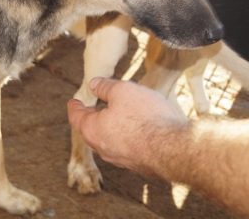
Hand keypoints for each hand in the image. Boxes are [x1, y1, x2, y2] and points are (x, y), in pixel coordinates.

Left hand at [67, 77, 186, 172]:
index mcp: (93, 130)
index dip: (74, 106)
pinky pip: (127, 148)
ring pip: (109, 140)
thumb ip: (105, 87)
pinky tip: (137, 128)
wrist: (175, 150)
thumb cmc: (146, 118)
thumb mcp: (123, 91)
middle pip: (91, 130)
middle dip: (92, 117)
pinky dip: (126, 136)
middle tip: (94, 107)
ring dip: (111, 127)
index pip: (76, 117)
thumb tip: (93, 84)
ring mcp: (121, 159)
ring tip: (117, 115)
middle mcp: (103, 148)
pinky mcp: (138, 165)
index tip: (73, 101)